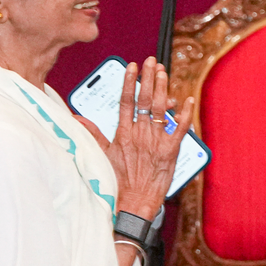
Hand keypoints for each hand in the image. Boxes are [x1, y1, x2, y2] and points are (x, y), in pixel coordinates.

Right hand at [79, 57, 192, 220]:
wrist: (133, 204)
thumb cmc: (117, 182)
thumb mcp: (101, 155)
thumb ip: (92, 134)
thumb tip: (77, 118)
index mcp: (123, 133)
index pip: (126, 101)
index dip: (130, 81)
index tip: (133, 66)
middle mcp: (139, 134)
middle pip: (145, 99)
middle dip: (150, 78)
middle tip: (153, 62)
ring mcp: (156, 142)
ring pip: (160, 109)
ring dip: (164, 89)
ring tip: (165, 73)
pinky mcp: (170, 152)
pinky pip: (180, 128)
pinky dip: (184, 114)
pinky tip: (188, 100)